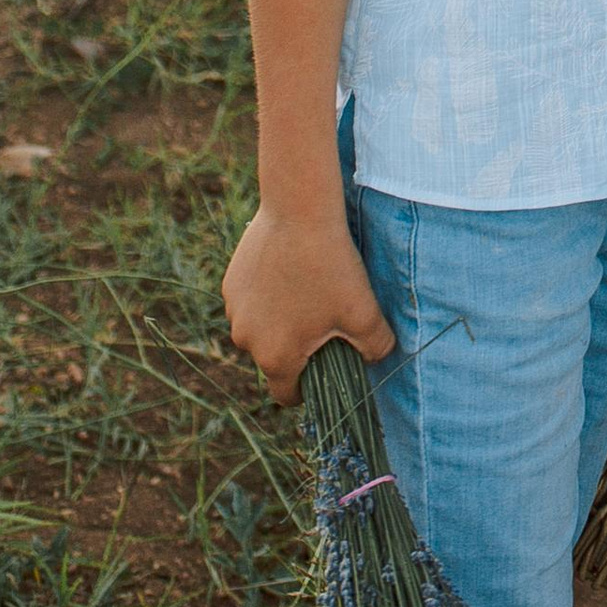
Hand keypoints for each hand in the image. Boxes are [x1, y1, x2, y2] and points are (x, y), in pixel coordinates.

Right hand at [222, 205, 393, 403]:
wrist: (298, 212)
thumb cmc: (331, 267)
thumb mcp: (365, 312)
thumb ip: (375, 347)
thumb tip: (376, 358)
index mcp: (276, 357)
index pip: (286, 394)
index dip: (307, 388)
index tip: (324, 368)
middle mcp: (246, 340)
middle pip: (274, 357)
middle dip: (296, 346)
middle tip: (323, 317)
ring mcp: (234, 311)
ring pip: (260, 327)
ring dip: (279, 319)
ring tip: (308, 288)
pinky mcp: (231, 283)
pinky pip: (251, 300)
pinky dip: (267, 294)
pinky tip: (291, 269)